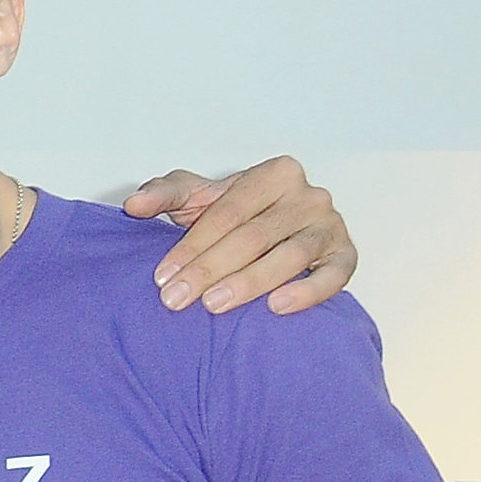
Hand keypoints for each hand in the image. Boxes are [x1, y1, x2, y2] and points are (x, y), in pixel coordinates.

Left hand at [124, 157, 354, 315]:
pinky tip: (276, 307)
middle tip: (176, 299)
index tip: (162, 276)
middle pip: (255, 235)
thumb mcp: (195, 198)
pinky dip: (308, 291)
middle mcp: (309, 196)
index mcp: (275, 174)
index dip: (193, 245)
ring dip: (250, 282)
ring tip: (214, 305)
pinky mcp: (345, 255)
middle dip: (211, 269)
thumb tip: (134, 205)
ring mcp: (331, 225)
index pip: (228, 212)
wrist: (269, 235)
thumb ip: (164, 195)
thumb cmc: (230, 214)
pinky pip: (336, 275)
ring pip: (291, 255)